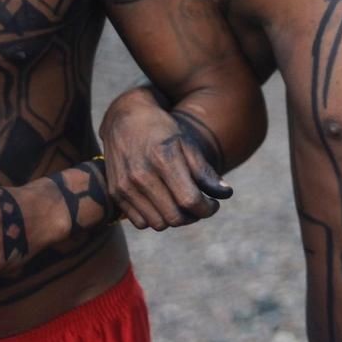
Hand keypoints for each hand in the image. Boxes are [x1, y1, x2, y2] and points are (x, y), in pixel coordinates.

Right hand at [100, 90, 232, 230]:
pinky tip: (163, 204)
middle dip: (193, 216)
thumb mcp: (186, 142)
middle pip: (175, 217)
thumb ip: (204, 170)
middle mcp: (141, 175)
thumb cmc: (162, 129)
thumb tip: (226, 194)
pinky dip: (155, 218)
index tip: (213, 205)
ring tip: (182, 205)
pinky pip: (140, 222)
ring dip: (175, 219)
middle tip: (200, 206)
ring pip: (158, 224)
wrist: (125, 118)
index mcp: (163, 160)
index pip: (190, 201)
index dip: (207, 208)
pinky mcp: (115, 193)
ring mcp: (125, 186)